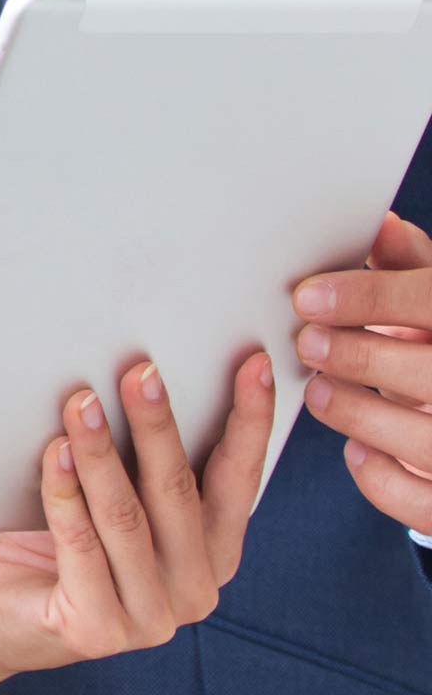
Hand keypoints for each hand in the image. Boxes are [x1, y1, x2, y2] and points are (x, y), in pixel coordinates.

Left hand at [0, 353, 276, 687]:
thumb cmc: (57, 543)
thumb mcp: (111, 499)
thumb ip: (137, 462)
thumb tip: (141, 374)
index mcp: (213, 554)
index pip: (240, 481)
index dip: (249, 423)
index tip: (252, 364)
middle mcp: (194, 589)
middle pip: (179, 492)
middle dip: (159, 425)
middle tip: (140, 371)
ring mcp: (150, 618)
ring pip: (126, 517)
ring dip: (101, 453)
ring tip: (81, 401)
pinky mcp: (96, 629)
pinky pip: (80, 546)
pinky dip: (65, 495)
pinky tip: (54, 452)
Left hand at [294, 211, 431, 533]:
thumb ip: (411, 266)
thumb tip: (378, 223)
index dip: (370, 298)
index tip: (306, 297)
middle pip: (430, 374)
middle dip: (360, 357)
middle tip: (307, 343)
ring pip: (427, 442)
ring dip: (359, 413)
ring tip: (318, 391)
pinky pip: (424, 503)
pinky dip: (383, 480)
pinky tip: (357, 451)